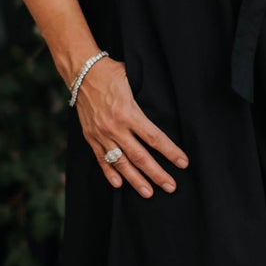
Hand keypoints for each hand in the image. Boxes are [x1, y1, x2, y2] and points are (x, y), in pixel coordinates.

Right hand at [74, 58, 187, 195]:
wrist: (82, 72)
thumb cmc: (111, 73)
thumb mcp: (133, 79)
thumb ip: (147, 95)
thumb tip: (167, 101)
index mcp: (129, 113)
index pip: (154, 138)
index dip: (170, 152)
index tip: (183, 162)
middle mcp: (115, 127)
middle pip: (140, 157)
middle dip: (157, 174)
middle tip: (171, 187)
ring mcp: (102, 135)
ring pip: (122, 163)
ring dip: (136, 180)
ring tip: (149, 193)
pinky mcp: (91, 137)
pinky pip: (101, 159)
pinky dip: (110, 173)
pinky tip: (119, 185)